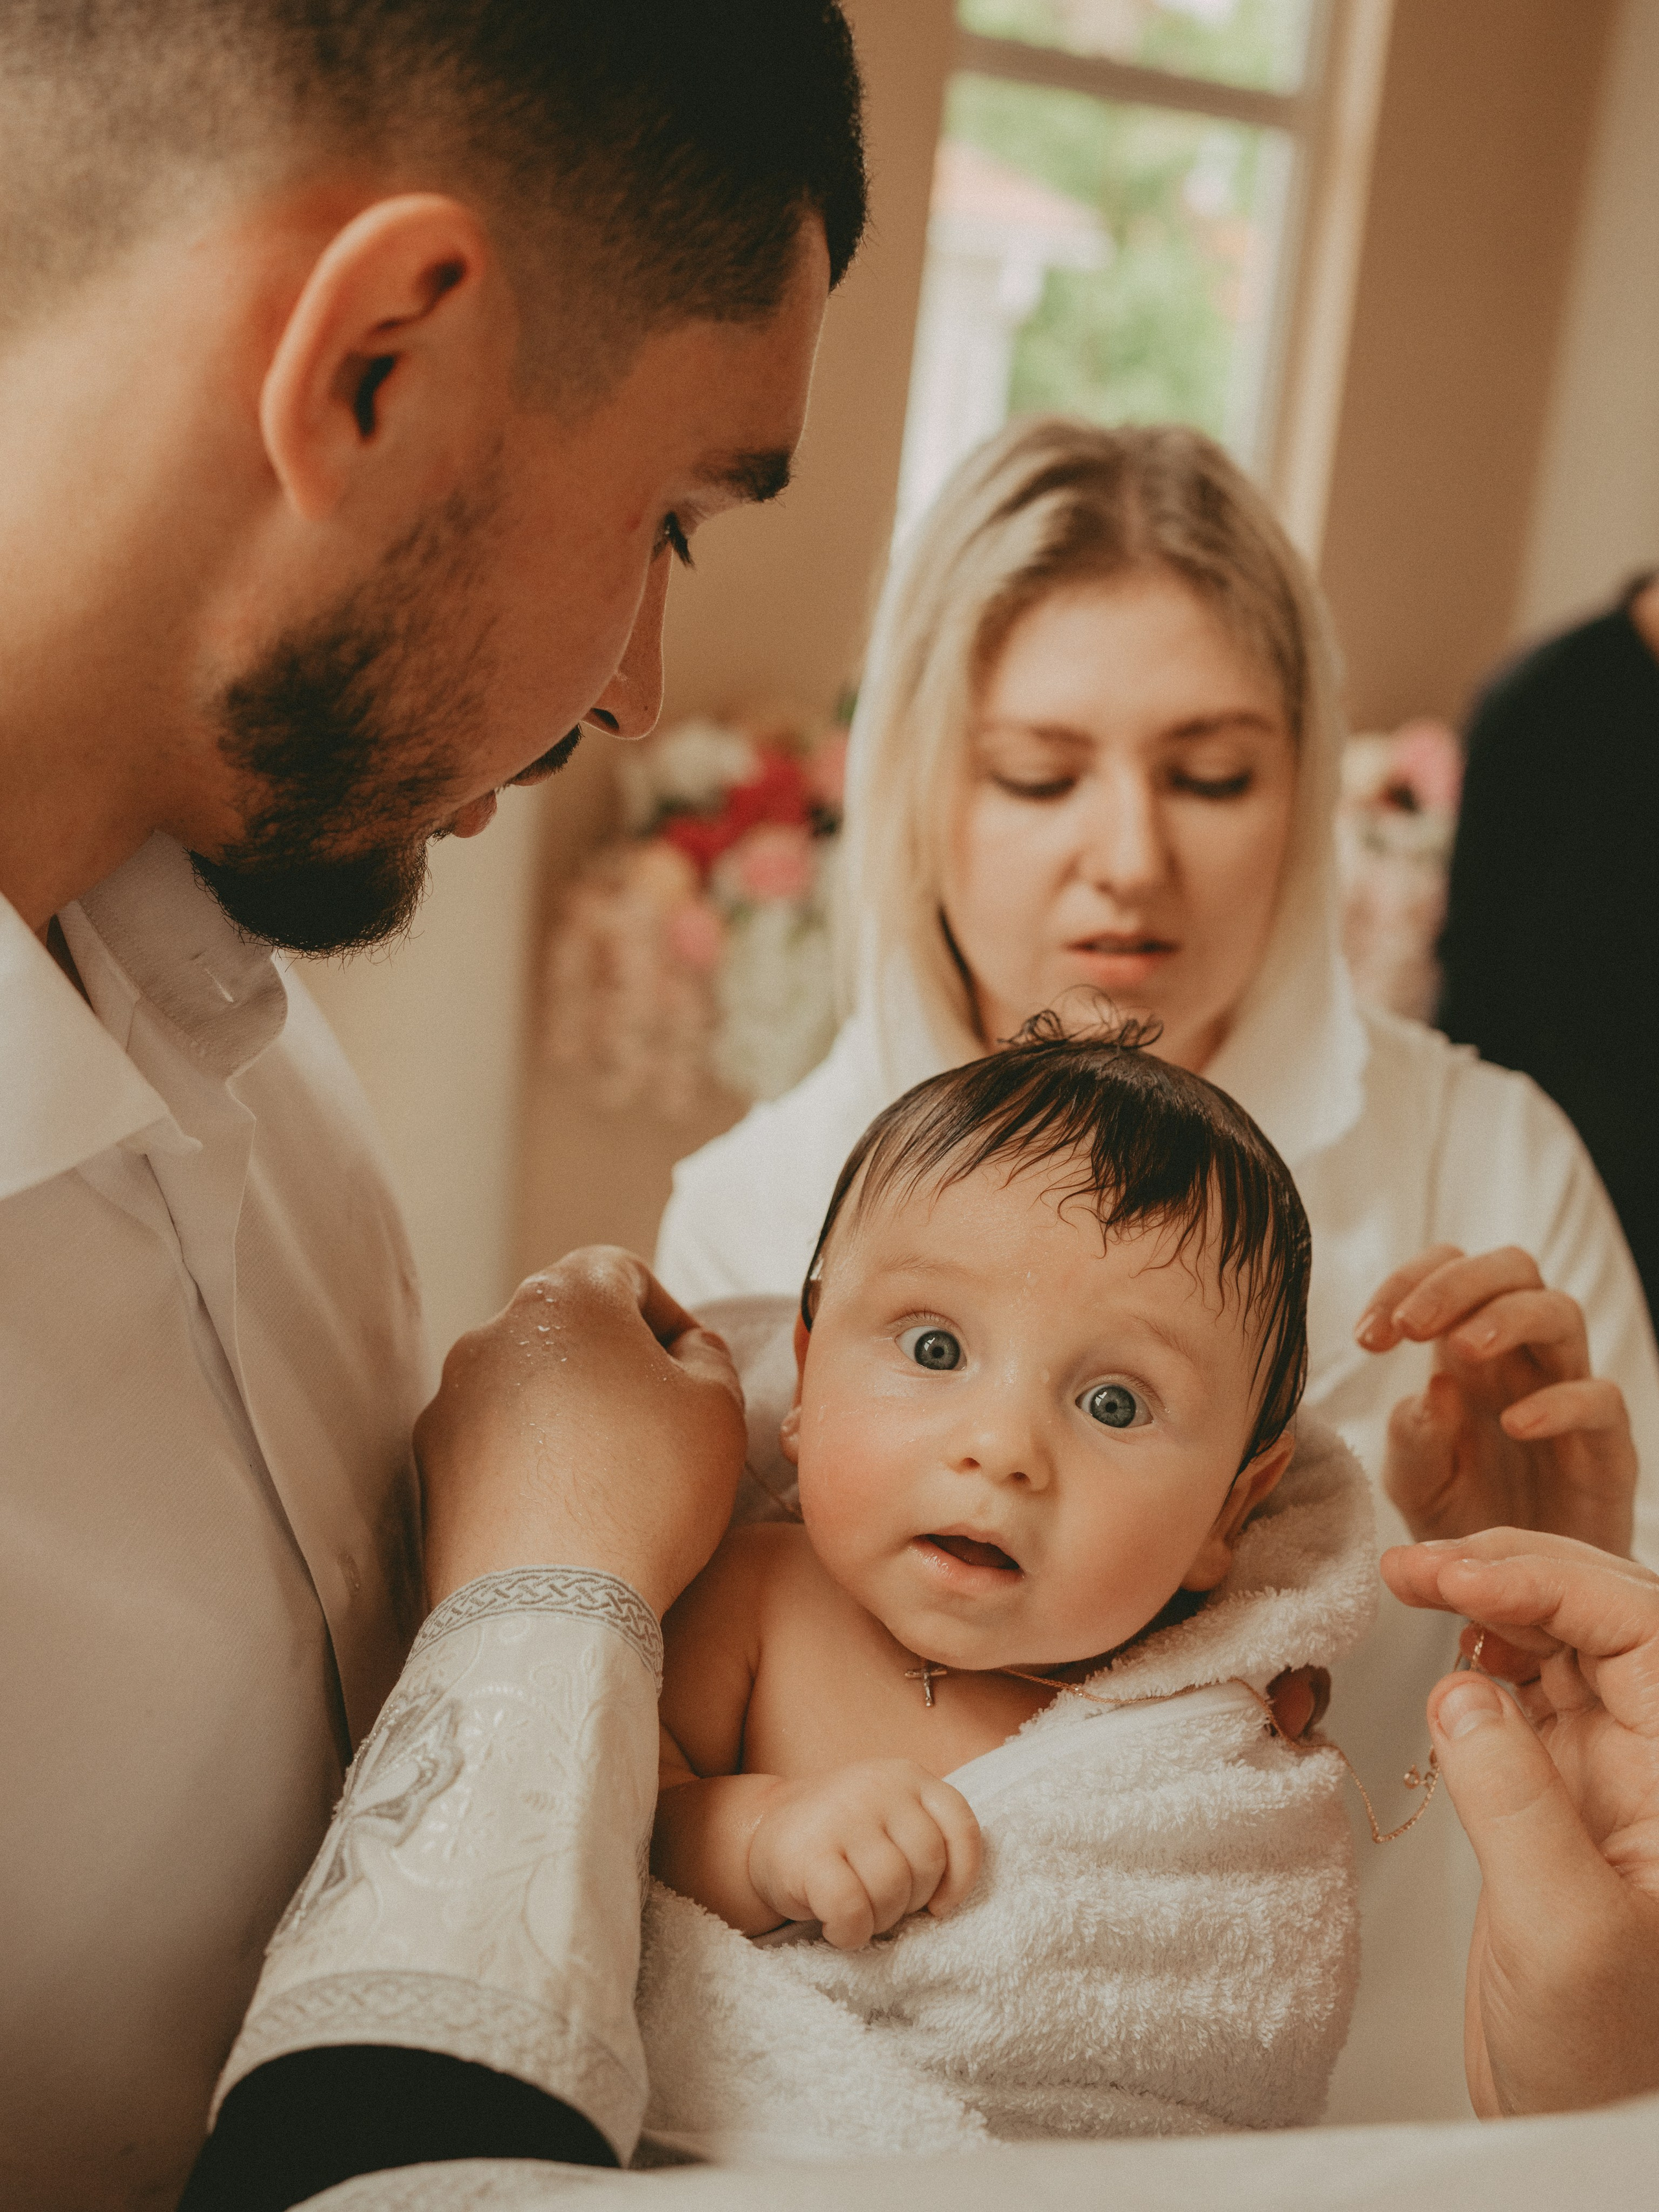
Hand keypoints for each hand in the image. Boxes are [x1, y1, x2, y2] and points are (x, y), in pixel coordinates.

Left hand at [415, 1246, 745, 1616]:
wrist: (548, 1612)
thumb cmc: (647, 1494)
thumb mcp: (719, 1407)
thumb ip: (709, 1353)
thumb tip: (686, 1347)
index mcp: (563, 1297)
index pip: (620, 1271)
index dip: (667, 1316)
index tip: (691, 1372)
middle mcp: (490, 1335)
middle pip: (568, 1329)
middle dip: (614, 1367)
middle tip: (658, 1430)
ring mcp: (449, 1404)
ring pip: (526, 1388)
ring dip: (568, 1416)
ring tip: (610, 1482)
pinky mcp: (428, 1470)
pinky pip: (492, 1447)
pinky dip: (527, 1464)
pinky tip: (564, 1515)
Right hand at [746, 1760, 982, 1949]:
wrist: (764, 1829)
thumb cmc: (842, 1836)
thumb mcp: (891, 1817)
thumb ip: (924, 1837)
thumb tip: (947, 1902)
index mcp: (908, 1776)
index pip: (960, 1825)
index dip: (961, 1874)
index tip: (940, 1905)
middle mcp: (878, 1786)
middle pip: (926, 1864)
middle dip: (911, 1902)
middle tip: (882, 1907)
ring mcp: (842, 1815)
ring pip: (892, 1889)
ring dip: (880, 1920)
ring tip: (858, 1915)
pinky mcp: (810, 1852)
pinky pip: (852, 1909)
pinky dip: (851, 1932)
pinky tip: (837, 1928)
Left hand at [1356, 1245, 1634, 1554]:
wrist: (1514, 1592)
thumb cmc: (1463, 1520)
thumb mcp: (1415, 1483)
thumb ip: (1411, 1439)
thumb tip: (1435, 1387)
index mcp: (1465, 1352)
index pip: (1448, 1270)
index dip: (1407, 1283)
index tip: (1366, 1337)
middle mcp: (1519, 1360)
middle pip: (1511, 1268)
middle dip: (1457, 1282)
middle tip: (1409, 1326)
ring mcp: (1566, 1394)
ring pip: (1561, 1312)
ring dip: (1506, 1317)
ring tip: (1460, 1351)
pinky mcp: (1605, 1446)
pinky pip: (1600, 1398)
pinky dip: (1559, 1402)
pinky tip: (1514, 1425)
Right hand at [1382, 1530, 1658, 2115]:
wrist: (1585, 2139)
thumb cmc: (1606, 2063)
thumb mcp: (1563, 1931)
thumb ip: (1513, 1797)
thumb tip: (1464, 1686)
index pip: (1639, 1626)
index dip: (1546, 1580)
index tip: (1453, 1574)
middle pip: (1606, 1613)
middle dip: (1515, 1569)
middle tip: (1418, 1563)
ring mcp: (1614, 1778)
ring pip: (1567, 1641)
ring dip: (1496, 1597)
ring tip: (1421, 1584)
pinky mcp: (1562, 1799)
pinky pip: (1532, 1693)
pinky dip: (1487, 1651)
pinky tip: (1455, 1652)